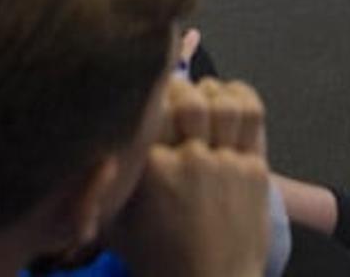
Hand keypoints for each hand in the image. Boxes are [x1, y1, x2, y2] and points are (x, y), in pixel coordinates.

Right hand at [110, 78, 271, 276]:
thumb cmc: (157, 257)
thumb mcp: (114, 225)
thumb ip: (101, 186)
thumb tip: (94, 147)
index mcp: (151, 169)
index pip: (152, 106)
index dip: (151, 95)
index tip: (150, 99)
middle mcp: (190, 159)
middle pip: (188, 98)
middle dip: (181, 93)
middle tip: (176, 102)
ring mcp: (226, 163)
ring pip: (223, 101)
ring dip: (213, 96)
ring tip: (205, 102)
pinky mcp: (255, 168)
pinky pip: (252, 116)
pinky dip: (240, 100)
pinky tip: (230, 101)